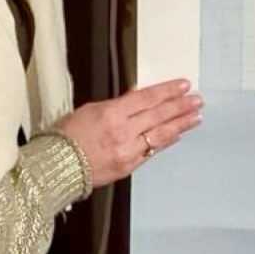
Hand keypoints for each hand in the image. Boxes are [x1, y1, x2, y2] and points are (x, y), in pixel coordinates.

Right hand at [55, 79, 201, 188]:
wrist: (56, 167)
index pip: (147, 98)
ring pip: (161, 135)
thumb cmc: (66, 138)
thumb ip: (117, 103)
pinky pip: (152, 151)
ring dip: (181, 124)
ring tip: (196, 117)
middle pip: (159, 115)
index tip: (183, 85)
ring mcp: (128, 151)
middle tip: (197, 100)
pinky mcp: (129, 166)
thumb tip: (136, 94)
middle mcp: (123, 132)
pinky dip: (167, 142)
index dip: (168, 91)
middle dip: (181, 106)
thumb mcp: (89, 110)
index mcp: (111, 114)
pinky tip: (178, 135)